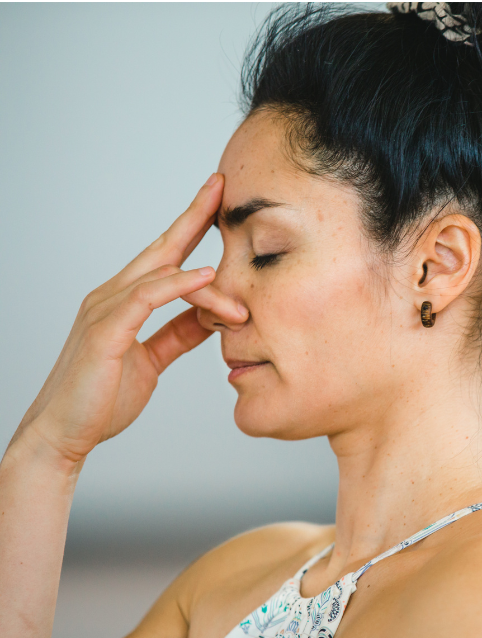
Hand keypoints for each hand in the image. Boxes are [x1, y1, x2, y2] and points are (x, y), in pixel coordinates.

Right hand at [12, 174, 246, 463]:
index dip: (192, 226)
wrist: (64, 434)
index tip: (221, 203)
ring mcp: (105, 310)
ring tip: (243, 300)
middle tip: (224, 186)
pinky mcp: (105, 331)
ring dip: (209, 282)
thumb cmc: (103, 398)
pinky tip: (207, 278)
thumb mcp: (153, 359)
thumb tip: (212, 317)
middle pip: (162, 246)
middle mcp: (112, 296)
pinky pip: (148, 297)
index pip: (165, 256)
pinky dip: (179, 284)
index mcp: (124, 301)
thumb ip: (178, 334)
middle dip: (195, 215)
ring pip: (162, 273)